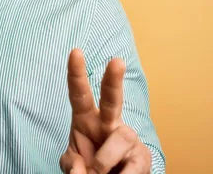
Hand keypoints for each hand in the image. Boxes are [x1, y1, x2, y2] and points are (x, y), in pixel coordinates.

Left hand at [59, 49, 150, 173]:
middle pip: (112, 98)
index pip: (79, 94)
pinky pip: (132, 166)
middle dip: (113, 79)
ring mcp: (127, 138)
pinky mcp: (142, 157)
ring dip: (103, 162)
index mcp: (86, 119)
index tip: (75, 51)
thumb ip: (71, 165)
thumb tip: (81, 171)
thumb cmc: (90, 166)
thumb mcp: (73, 164)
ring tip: (98, 173)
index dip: (76, 73)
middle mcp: (108, 123)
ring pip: (118, 140)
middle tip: (117, 61)